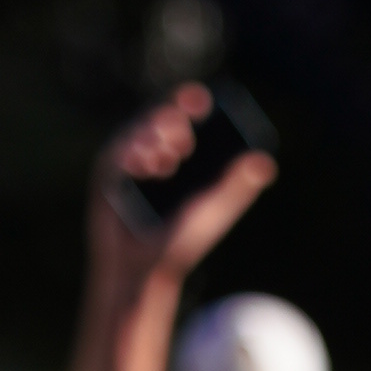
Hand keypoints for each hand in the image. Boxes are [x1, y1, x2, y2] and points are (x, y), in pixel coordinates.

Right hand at [88, 88, 278, 336]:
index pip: (182, 117)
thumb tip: (265, 162)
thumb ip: (236, 186)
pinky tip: (143, 165)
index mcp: (176, 154)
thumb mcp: (213, 211)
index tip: (200, 99)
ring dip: (150, 138)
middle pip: (156, 120)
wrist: (146, 271)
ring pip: (134, 133)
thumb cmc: (180, 242)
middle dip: (169, 120)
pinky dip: (129, 156)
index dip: (188, 102)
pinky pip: (114, 156)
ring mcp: (125, 164)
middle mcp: (149, 152)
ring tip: (166, 159)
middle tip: (183, 138)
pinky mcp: (105, 179)